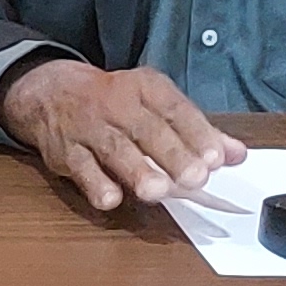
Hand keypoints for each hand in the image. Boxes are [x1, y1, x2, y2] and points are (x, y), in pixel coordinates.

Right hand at [0, 58, 248, 213]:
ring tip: (157, 192)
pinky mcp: (64, 152)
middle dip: (172, 154)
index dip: (196, 133)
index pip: (175, 109)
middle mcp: (116, 103)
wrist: (48, 93)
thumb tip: (236, 155)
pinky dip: (95, 184)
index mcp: (144, 87)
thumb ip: (195, 131)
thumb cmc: (113, 102)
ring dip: (136, 171)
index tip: (216, 158)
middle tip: (195, 178)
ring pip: (114, 150)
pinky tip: (111, 198)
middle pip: (147, 130)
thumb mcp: (153, 104)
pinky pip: (80, 169)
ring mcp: (88, 128)